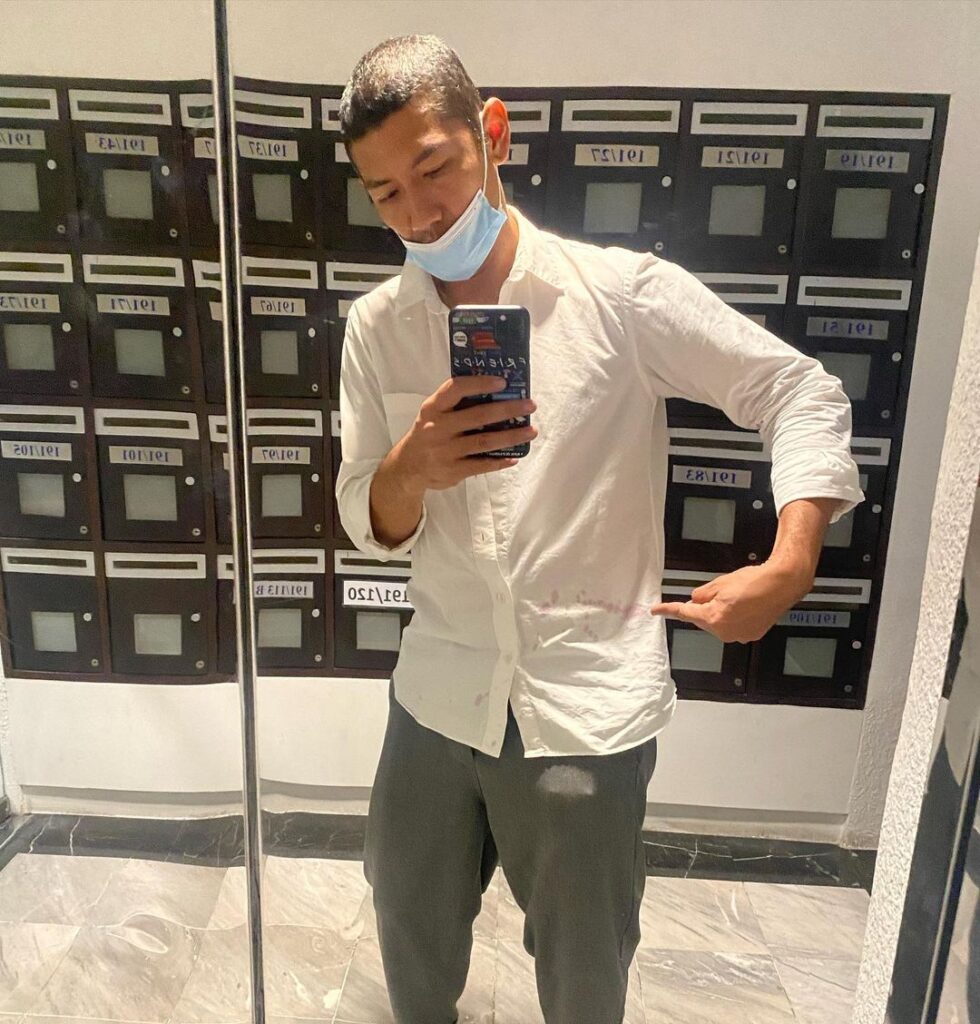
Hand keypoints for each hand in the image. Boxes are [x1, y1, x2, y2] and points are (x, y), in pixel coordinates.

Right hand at [392, 375, 537, 493]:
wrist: (407, 467)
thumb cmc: (428, 433)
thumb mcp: (433, 414)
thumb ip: (456, 404)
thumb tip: (495, 393)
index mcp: (433, 408)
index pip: (456, 389)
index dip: (480, 384)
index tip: (502, 381)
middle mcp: (438, 428)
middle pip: (478, 416)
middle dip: (508, 410)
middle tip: (529, 406)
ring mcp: (445, 451)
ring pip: (484, 442)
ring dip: (511, 436)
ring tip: (530, 431)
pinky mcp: (452, 471)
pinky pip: (481, 465)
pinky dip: (500, 461)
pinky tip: (514, 456)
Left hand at [649, 561, 813, 642]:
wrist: (781, 584)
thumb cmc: (754, 582)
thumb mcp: (719, 583)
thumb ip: (701, 594)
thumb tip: (695, 600)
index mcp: (714, 618)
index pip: (684, 612)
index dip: (667, 609)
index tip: (655, 610)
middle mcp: (725, 631)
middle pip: (703, 620)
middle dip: (705, 607)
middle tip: (719, 592)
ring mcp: (739, 635)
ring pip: (719, 623)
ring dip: (721, 612)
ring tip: (737, 596)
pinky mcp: (751, 634)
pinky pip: (734, 626)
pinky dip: (734, 616)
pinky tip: (744, 604)